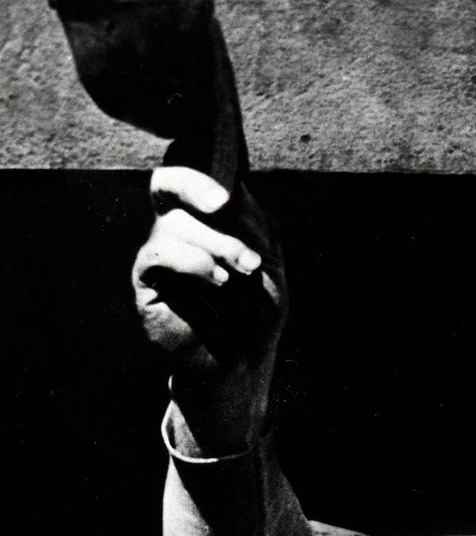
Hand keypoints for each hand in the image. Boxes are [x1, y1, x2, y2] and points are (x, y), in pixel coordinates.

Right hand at [132, 165, 287, 452]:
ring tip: (247, 272)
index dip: (197, 173)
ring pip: (171, 225)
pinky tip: (219, 280)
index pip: (186, 176)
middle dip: (208, 202)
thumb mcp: (268, 263)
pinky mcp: (146, 283)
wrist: (245, 361)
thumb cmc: (257, 312)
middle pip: (172, 190)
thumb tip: (232, 187)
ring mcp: (158, 254)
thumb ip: (253, 224)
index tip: (225, 193)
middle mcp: (175, 230)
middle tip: (242, 235)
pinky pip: (158, 255)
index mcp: (204, 218)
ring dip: (216, 244)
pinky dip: (192, 262)